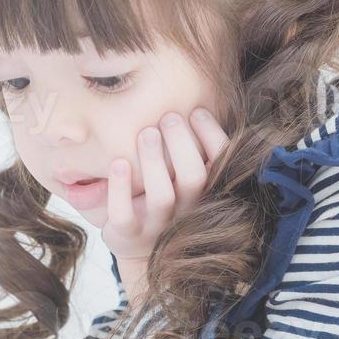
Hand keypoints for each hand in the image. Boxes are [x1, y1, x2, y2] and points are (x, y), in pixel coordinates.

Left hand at [102, 107, 230, 263]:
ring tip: (146, 133)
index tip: (196, 110)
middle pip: (194, 178)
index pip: (220, 164)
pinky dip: (120, 189)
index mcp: (203, 192)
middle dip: (182, 144)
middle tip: (168, 117)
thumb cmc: (160, 194)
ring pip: (163, 196)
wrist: (138, 243)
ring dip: (154, 162)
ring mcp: (158, 225)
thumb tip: (191, 95)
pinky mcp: (129, 235)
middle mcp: (186, 210)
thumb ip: (186, 146)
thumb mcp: (178, 174)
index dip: (212, 136)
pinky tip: (118, 163)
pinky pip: (124, 215)